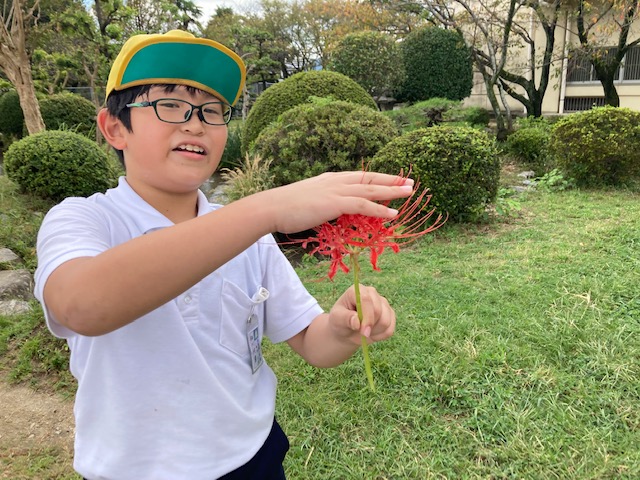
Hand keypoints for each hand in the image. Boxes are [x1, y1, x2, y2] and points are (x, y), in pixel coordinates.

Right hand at [255, 171, 413, 233]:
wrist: (272, 208)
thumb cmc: (285, 208)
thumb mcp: (308, 201)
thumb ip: (323, 204)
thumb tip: (330, 212)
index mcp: (331, 180)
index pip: (360, 177)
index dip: (378, 178)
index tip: (393, 180)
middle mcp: (336, 181)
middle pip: (370, 179)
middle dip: (391, 180)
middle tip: (409, 182)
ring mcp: (336, 191)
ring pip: (371, 189)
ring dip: (392, 191)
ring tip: (409, 193)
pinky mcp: (335, 203)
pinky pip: (364, 204)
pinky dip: (380, 209)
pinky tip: (393, 213)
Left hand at [329, 284, 395, 345]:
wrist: (347, 331)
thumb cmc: (340, 321)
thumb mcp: (336, 319)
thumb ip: (345, 318)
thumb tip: (357, 322)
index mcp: (357, 290)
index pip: (366, 299)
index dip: (367, 316)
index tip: (363, 331)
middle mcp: (372, 293)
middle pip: (378, 311)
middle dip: (369, 325)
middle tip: (360, 332)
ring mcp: (383, 303)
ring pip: (386, 321)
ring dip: (374, 331)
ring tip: (364, 331)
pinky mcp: (390, 314)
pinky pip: (390, 329)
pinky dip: (380, 336)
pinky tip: (371, 333)